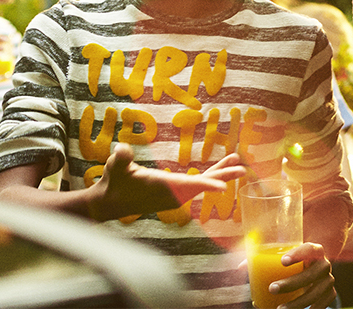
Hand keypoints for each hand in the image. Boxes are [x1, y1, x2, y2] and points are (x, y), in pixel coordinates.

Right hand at [89, 145, 246, 220]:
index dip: (205, 185)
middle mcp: (172, 194)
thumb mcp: (115, 167)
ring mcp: (174, 195)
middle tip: (242, 169)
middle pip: (201, 184)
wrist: (109, 203)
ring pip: (202, 183)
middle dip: (222, 176)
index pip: (187, 186)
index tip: (223, 187)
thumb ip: (121, 159)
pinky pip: (197, 183)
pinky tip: (223, 166)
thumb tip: (122, 149)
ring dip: (220, 172)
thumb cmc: (113, 183)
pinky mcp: (175, 193)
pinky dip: (211, 174)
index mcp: (161, 187)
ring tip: (237, 160)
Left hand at [260, 243, 336, 308]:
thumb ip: (265, 260)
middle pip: (312, 273)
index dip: (298, 254)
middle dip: (292, 283)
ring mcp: (328, 280)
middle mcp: (324, 264)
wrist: (316, 270)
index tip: (282, 261)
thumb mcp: (285, 258)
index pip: (309, 248)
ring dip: (298, 303)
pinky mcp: (330, 294)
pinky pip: (323, 303)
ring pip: (316, 292)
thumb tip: (240, 267)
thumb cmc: (296, 263)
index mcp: (315, 250)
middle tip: (272, 288)